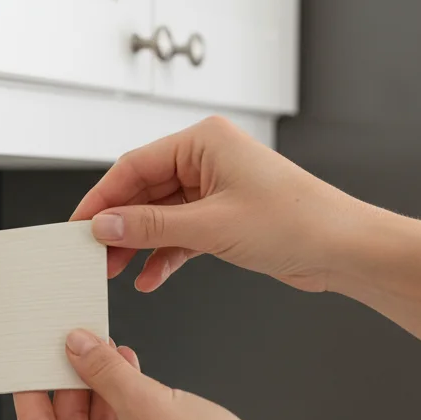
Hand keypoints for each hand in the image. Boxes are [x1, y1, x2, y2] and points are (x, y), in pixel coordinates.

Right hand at [73, 116, 376, 292]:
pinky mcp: (225, 218)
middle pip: (143, 191)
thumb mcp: (211, 226)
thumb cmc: (295, 222)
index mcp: (204, 141)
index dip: (101, 198)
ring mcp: (216, 189)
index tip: (77, 226)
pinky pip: (181, 234)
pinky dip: (165, 255)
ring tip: (114, 271)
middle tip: (91, 255)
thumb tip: (105, 225)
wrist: (343, 249)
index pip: (134, 165)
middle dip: (118, 226)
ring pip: (160, 216)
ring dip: (138, 244)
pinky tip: (149, 278)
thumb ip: (152, 226)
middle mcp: (207, 159)